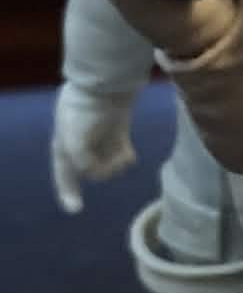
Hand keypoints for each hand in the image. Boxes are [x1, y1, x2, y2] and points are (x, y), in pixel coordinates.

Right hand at [50, 85, 137, 212]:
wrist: (106, 82)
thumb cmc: (84, 110)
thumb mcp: (74, 141)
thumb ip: (81, 162)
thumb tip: (94, 171)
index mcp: (64, 145)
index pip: (64, 174)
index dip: (68, 192)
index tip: (76, 210)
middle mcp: (81, 144)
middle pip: (91, 172)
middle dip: (102, 172)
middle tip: (113, 165)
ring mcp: (100, 138)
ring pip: (108, 164)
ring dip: (115, 165)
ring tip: (123, 156)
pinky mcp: (118, 131)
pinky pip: (122, 153)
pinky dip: (126, 157)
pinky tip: (129, 153)